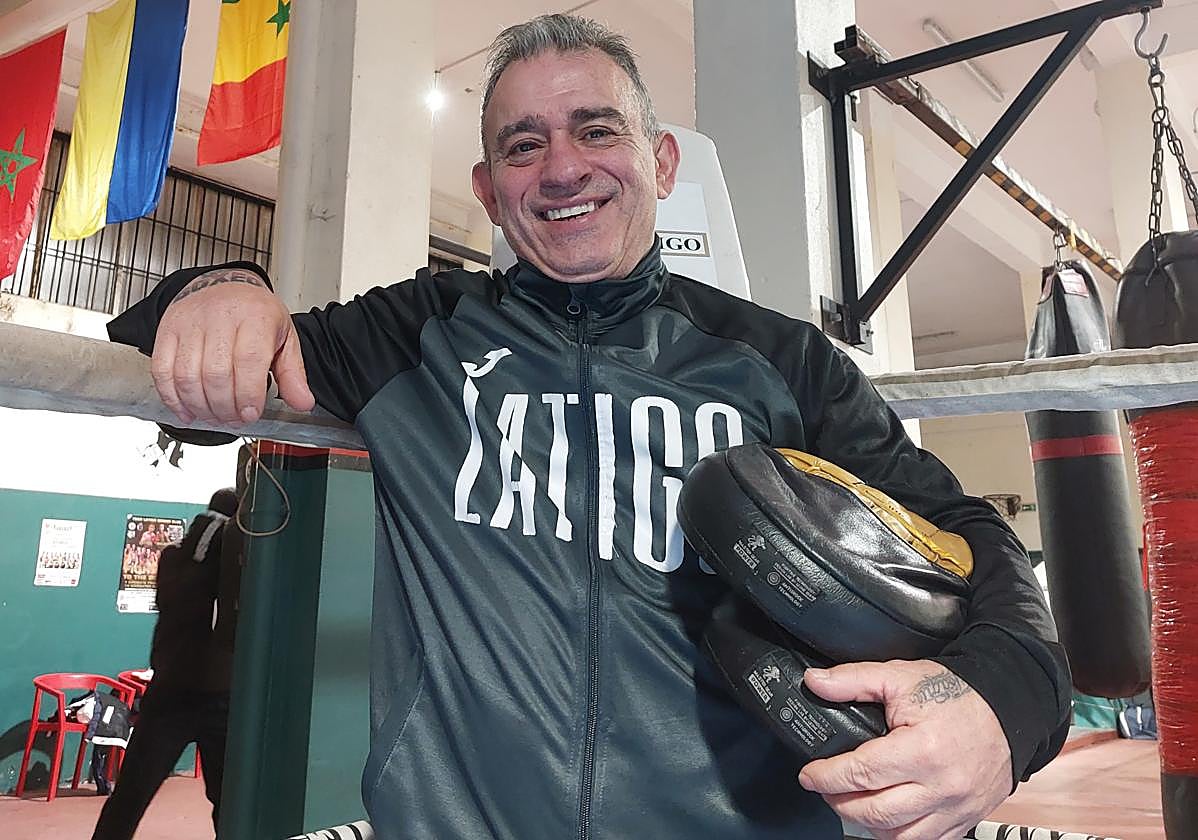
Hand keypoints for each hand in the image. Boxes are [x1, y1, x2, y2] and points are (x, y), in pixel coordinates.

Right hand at [151, 267, 314, 424]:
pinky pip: (162, 370)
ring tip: (215, 417)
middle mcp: (220, 317)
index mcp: (255, 316)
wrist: (223, 284)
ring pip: (187, 375)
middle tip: (234, 420)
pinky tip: (188, 411)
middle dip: (225, 407)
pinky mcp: (167, 330)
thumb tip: (302, 403)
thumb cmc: (255, 314)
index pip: (249, 360)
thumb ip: (293, 373)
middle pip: (216, 373)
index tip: (251, 414)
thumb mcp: (284, 338)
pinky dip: (173, 398)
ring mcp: (189, 323)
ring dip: (200, 406)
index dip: (248, 394)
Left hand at [797, 660, 1010, 839]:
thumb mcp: (900, 677)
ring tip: (853, 801)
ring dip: (868, 824)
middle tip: (826, 787)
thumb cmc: (957, 694)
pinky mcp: (966, 819)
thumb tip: (815, 683)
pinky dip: (899, 835)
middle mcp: (941, 786)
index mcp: (922, 750)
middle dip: (839, 802)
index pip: (861, 774)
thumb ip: (853, 680)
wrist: (1008, 707)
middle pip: (875, 813)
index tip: (809, 775)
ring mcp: (956, 808)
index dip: (826, 777)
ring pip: (899, 837)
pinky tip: (886, 816)